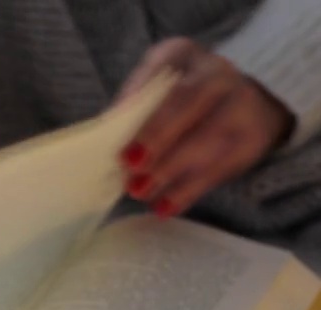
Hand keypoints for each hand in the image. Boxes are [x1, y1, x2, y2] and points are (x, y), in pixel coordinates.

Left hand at [116, 37, 295, 217]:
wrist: (238, 103)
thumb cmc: (174, 102)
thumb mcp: (151, 94)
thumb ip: (131, 112)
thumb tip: (102, 142)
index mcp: (182, 54)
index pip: (159, 72)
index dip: (138, 100)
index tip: (116, 125)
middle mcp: (217, 71)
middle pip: (188, 101)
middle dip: (156, 136)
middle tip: (129, 167)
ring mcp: (243, 101)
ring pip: (208, 136)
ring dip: (170, 169)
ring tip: (140, 191)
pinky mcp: (255, 137)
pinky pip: (222, 166)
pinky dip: (189, 190)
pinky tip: (164, 206)